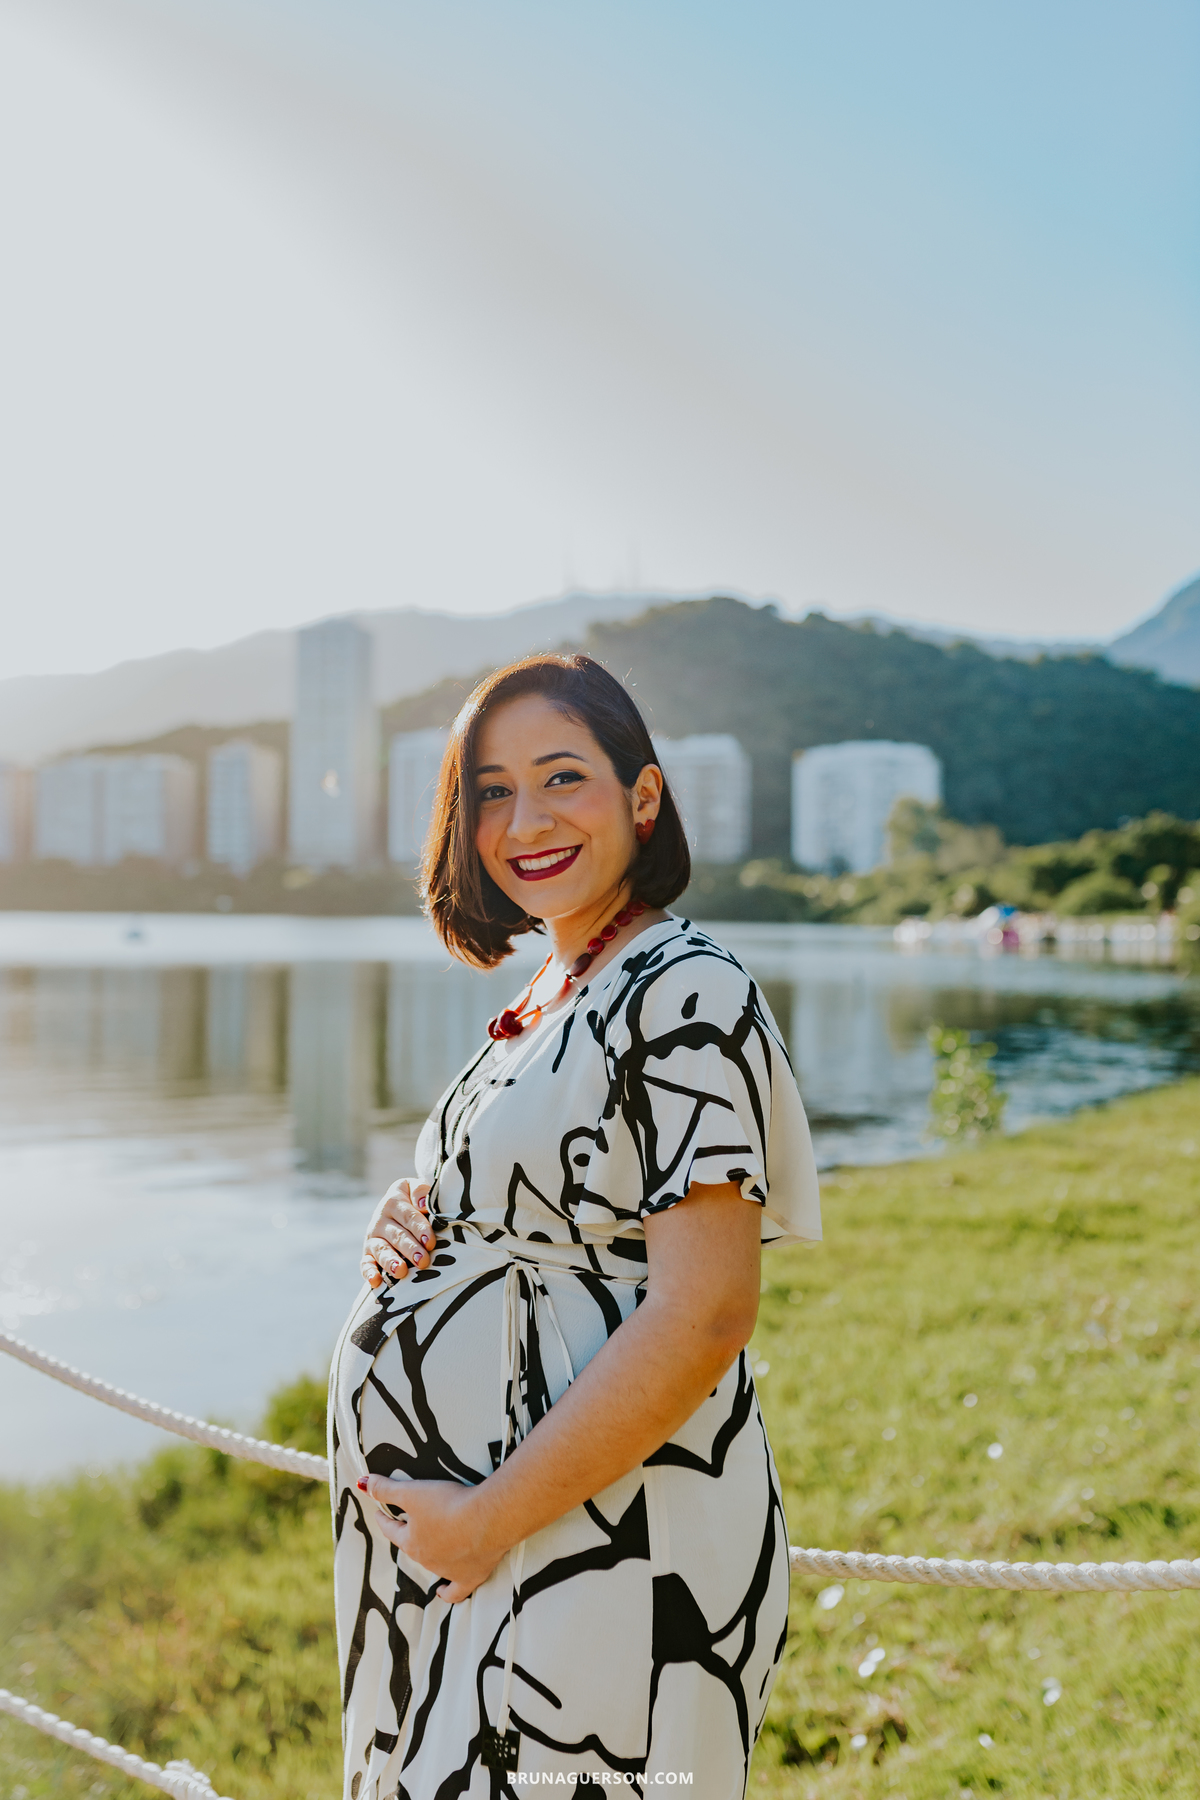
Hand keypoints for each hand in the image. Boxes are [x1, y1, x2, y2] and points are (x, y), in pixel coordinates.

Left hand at [358, 1474, 507, 1602]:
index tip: (379, 1511)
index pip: (391, 1530)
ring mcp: (448, 1571)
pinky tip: (443, 1591)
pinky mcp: (471, 1576)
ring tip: (428, 1544)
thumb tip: (362, 1483)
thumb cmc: (449, 1504)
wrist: (488, 1520)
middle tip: (407, 1521)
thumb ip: (386, 1488)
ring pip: (431, 1566)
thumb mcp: (413, 1492)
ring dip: (428, 1555)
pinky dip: (448, 1593)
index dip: (384, 1518)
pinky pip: (455, 1592)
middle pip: (411, 1546)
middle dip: (407, 1534)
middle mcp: (426, 1560)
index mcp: (411, 1542)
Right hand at [362, 1179, 434, 1287]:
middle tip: (422, 1261)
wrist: (395, 1205)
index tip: (430, 1242)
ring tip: (401, 1271)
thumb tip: (423, 1205)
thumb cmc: (413, 1199)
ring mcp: (373, 1237)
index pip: (408, 1216)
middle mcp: (380, 1219)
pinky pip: (365, 1263)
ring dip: (391, 1261)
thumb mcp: (415, 1188)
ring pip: (382, 1250)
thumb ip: (420, 1191)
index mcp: (393, 1201)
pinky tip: (376, 1281)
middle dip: (410, 1249)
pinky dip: (369, 1272)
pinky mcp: (367, 1253)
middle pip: (397, 1236)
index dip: (420, 1229)